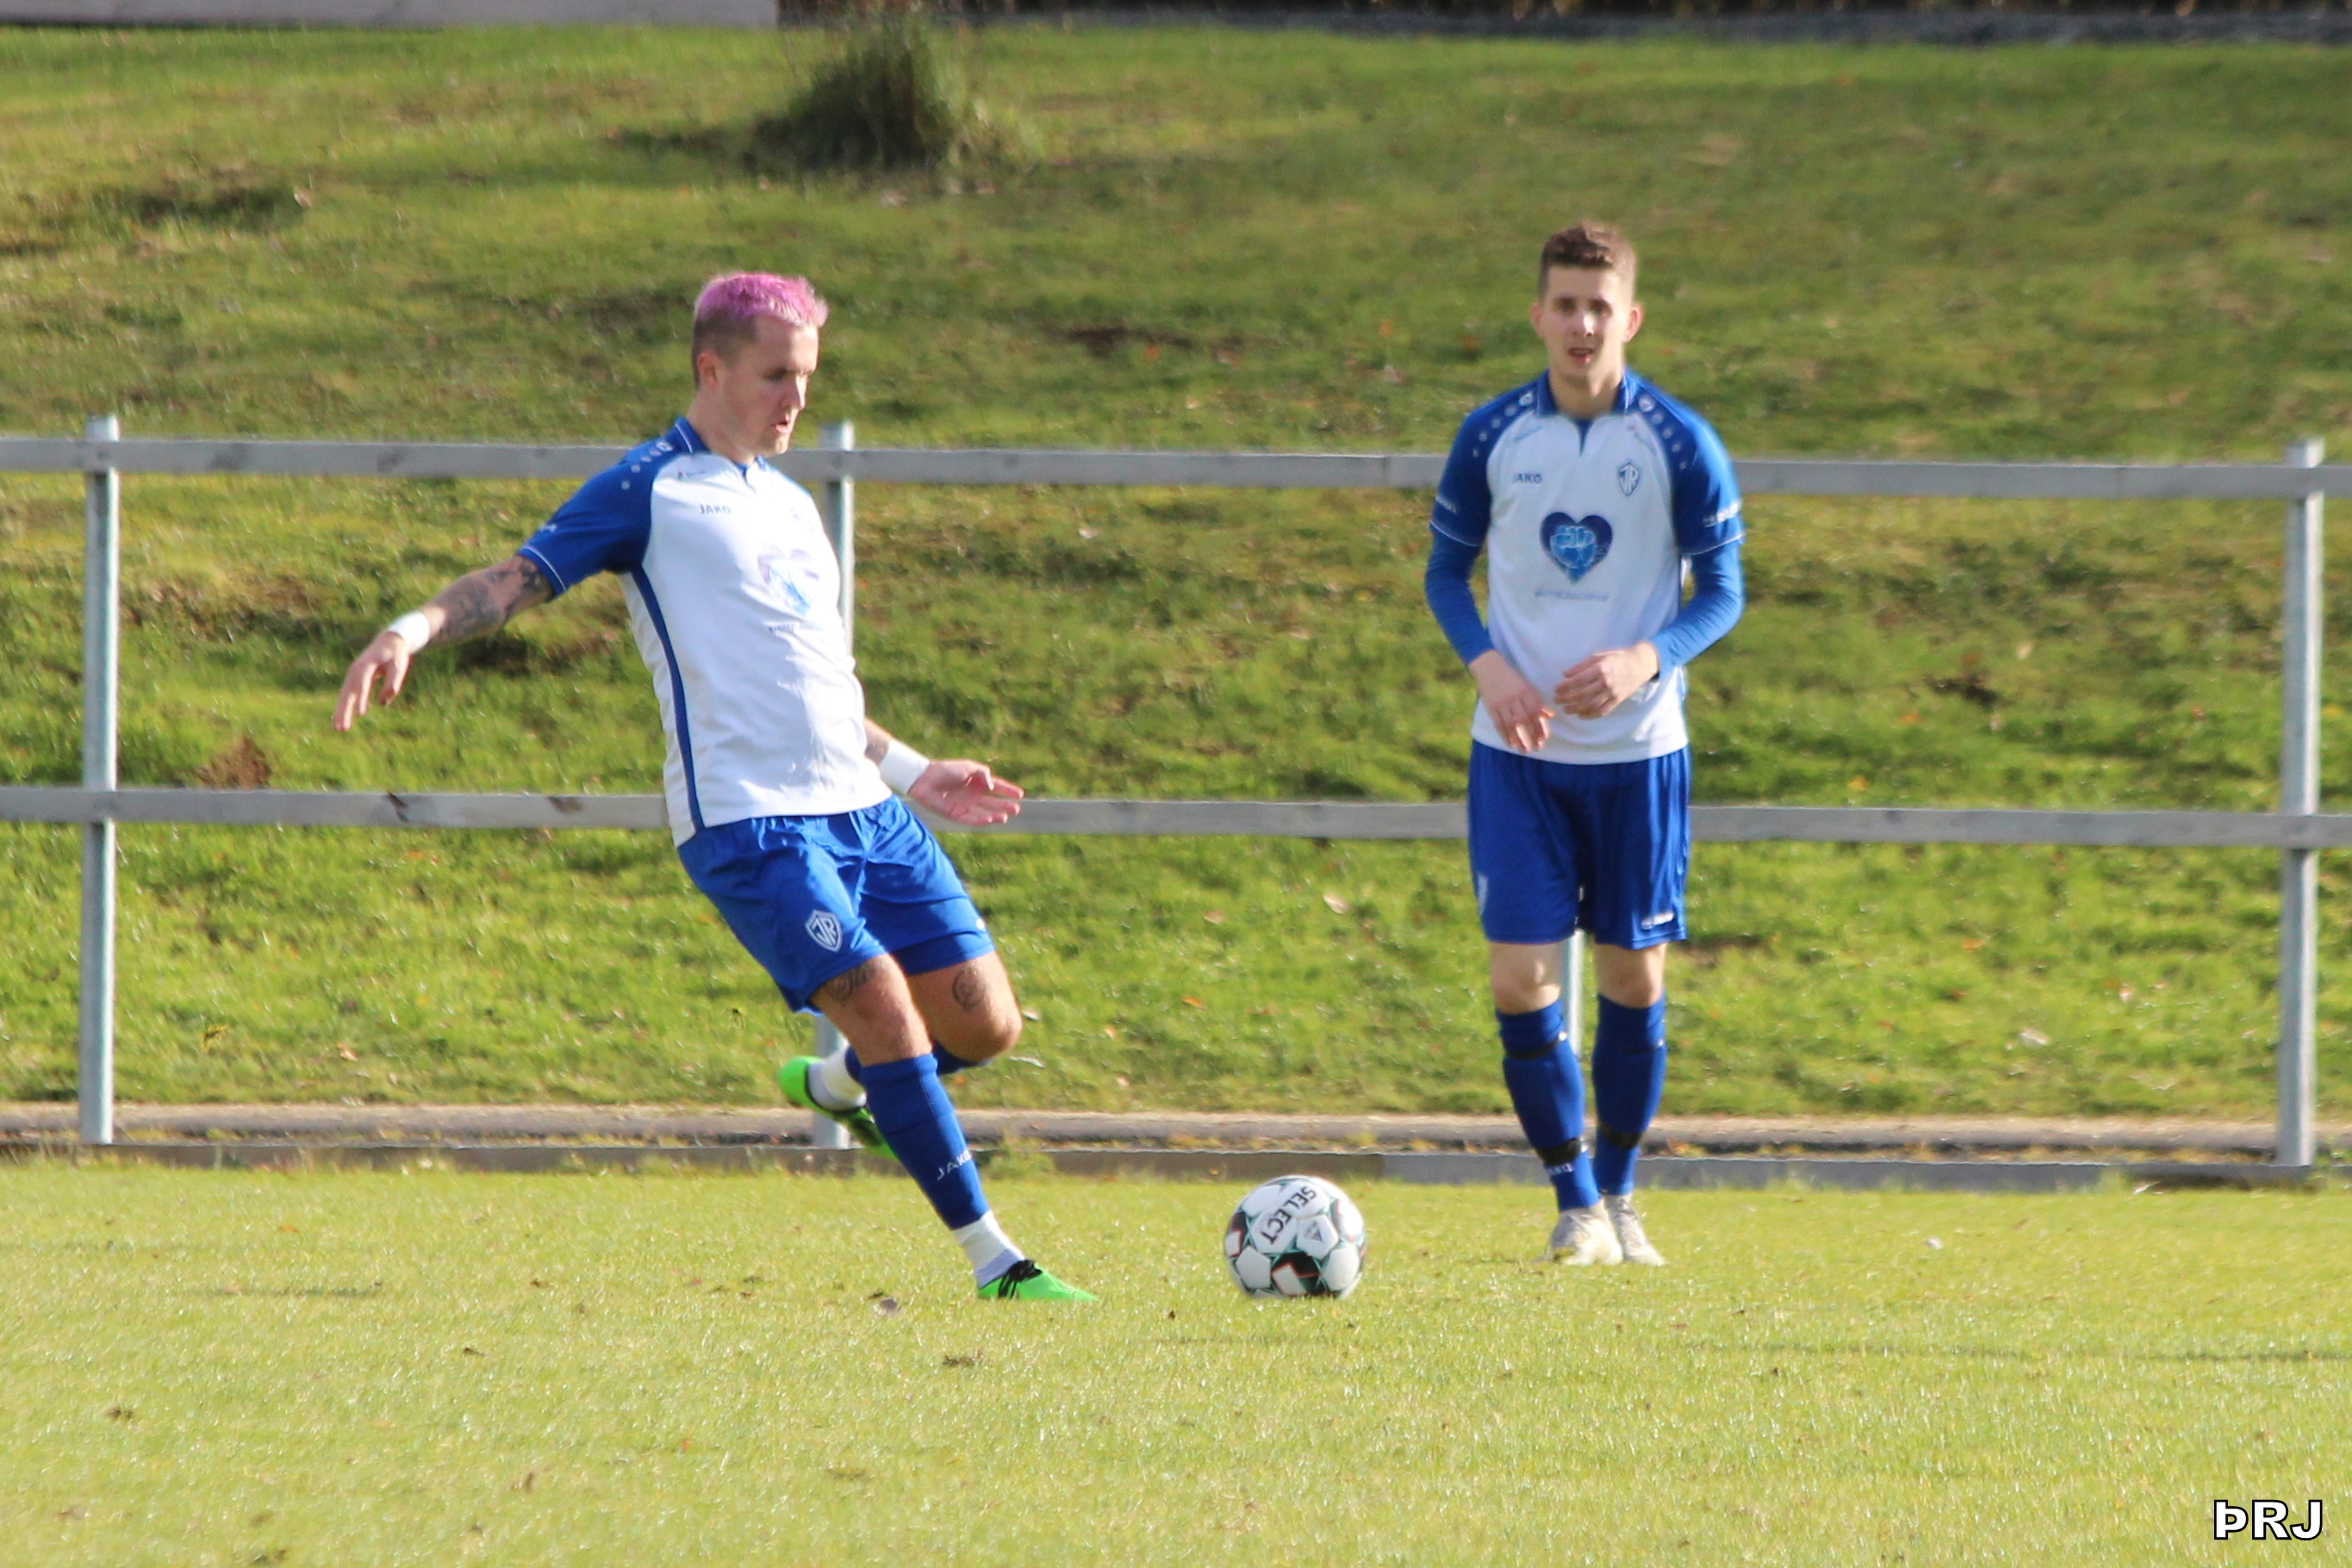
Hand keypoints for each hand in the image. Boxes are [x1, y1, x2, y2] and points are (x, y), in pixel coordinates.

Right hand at [332, 631, 415, 731]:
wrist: (388, 642)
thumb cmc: (395, 655)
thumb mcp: (399, 666)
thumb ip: (393, 683)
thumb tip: (382, 702)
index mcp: (366, 665)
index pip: (362, 683)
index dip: (361, 698)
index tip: (361, 714)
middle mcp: (355, 671)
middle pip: (349, 692)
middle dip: (345, 710)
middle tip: (342, 727)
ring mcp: (352, 675)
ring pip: (345, 696)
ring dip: (341, 712)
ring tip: (338, 729)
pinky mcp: (354, 680)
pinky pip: (348, 695)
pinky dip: (344, 708)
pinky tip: (342, 721)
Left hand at [910, 759, 1025, 825]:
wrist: (924, 779)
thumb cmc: (946, 770)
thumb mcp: (967, 767)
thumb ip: (982, 773)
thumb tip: (992, 786)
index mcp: (976, 781)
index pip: (996, 787)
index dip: (1008, 790)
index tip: (1020, 794)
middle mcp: (973, 794)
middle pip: (993, 802)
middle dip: (1005, 806)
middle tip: (1016, 809)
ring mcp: (965, 805)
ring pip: (984, 812)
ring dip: (995, 815)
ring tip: (1005, 817)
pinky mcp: (956, 814)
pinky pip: (971, 819)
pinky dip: (980, 820)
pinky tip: (989, 819)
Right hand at [1469, 650, 1553, 752]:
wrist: (1489, 668)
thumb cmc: (1511, 679)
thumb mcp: (1526, 687)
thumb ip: (1537, 702)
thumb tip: (1549, 716)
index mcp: (1526, 691)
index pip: (1536, 712)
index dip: (1541, 727)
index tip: (1544, 739)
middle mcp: (1515, 698)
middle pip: (1525, 720)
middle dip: (1531, 736)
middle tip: (1536, 748)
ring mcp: (1502, 703)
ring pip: (1511, 725)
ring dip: (1519, 740)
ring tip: (1524, 750)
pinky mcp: (1491, 707)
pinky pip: (1499, 724)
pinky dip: (1505, 736)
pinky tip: (1511, 744)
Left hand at [1552, 643, 1659, 719]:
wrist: (1640, 664)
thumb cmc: (1617, 658)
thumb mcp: (1599, 656)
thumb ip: (1581, 666)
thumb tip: (1565, 675)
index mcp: (1600, 669)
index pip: (1578, 681)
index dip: (1565, 687)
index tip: (1556, 689)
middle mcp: (1606, 682)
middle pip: (1582, 695)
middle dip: (1566, 699)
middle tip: (1556, 701)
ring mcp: (1612, 693)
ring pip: (1590, 705)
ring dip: (1575, 709)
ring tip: (1565, 709)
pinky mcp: (1618, 700)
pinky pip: (1602, 711)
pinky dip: (1590, 715)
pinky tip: (1580, 715)